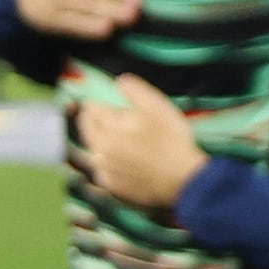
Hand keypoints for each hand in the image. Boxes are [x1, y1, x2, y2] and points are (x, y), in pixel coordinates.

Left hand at [81, 75, 206, 210]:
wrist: (181, 179)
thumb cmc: (171, 140)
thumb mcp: (157, 106)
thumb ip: (136, 91)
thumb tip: (120, 81)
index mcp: (109, 127)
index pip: (91, 109)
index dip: (93, 102)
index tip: (95, 101)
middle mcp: (100, 149)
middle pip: (86, 130)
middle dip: (89, 120)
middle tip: (94, 115)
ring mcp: (105, 170)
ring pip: (91, 151)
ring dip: (94, 142)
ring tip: (103, 136)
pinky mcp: (112, 187)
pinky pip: (100, 171)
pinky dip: (103, 163)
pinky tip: (113, 161)